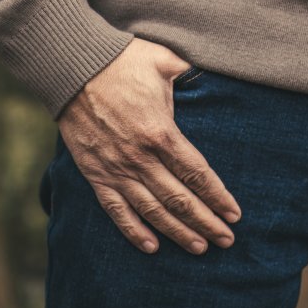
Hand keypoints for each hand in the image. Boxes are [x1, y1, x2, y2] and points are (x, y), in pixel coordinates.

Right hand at [56, 37, 241, 255]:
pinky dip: (134, 231)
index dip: (218, 196)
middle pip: (180, 199)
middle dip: (206, 222)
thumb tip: (215, 74)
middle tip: (226, 239)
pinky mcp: (96, 174)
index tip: (234, 213)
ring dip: (178, 232)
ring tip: (199, 246)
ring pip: (153, 211)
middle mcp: (141, 158)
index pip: (197, 174)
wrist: (72, 69)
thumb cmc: (123, 61)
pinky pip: (116, 211)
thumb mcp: (165, 60)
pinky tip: (152, 246)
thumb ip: (191, 73)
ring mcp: (117, 169)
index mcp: (161, 132)